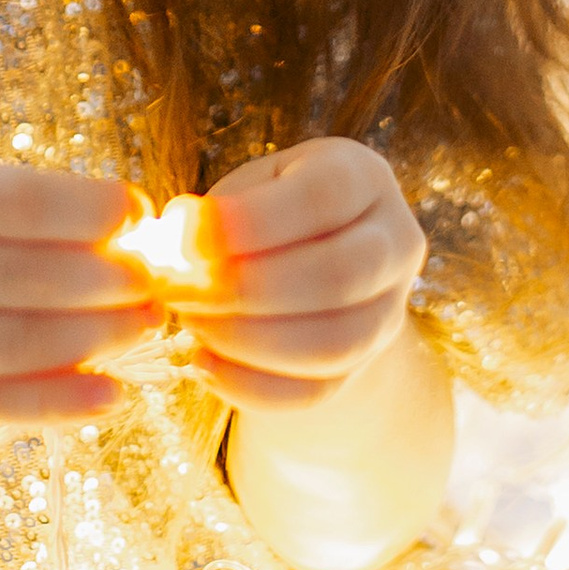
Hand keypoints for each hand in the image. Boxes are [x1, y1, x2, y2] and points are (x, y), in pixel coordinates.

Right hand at [0, 158, 157, 426]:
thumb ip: (1, 202)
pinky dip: (57, 404)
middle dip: (111, 281)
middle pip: (27, 280)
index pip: (12, 202)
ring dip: (99, 339)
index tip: (136, 211)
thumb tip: (120, 225)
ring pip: (18, 346)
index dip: (87, 210)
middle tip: (161, 279)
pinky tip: (112, 397)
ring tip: (149, 325)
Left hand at [172, 137, 426, 419]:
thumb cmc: (262, 217)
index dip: (251, 221)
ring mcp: (389, 311)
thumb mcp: (243, 193)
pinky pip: (316, 391)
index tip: (185, 237)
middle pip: (339, 275)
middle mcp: (396, 242)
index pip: (322, 197)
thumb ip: (213, 217)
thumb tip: (172, 248)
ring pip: (334, 343)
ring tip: (190, 323)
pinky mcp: (364, 366)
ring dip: (247, 340)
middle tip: (178, 290)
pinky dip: (251, 386)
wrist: (304, 272)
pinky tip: (203, 365)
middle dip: (246, 289)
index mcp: (364, 178)